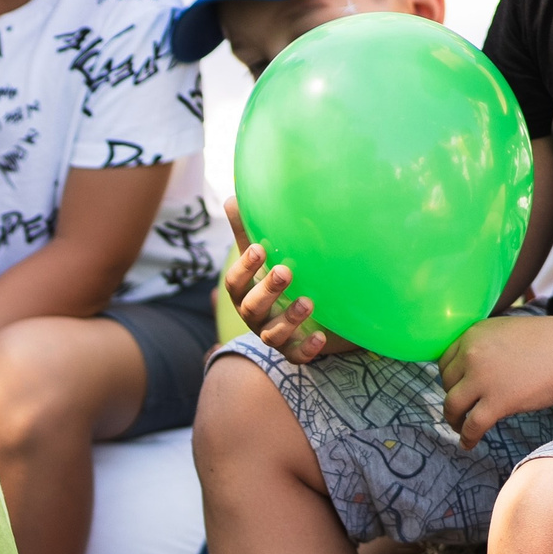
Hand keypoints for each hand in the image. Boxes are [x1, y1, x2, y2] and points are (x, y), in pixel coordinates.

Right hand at [221, 199, 348, 363]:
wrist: (300, 316)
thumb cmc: (276, 279)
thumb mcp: (263, 257)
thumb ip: (247, 232)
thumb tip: (232, 197)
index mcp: (245, 293)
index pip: (235, 283)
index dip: (245, 268)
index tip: (260, 249)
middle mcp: (254, 316)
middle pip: (251, 308)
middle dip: (268, 290)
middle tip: (286, 271)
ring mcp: (272, 335)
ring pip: (272, 334)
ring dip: (288, 318)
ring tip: (308, 301)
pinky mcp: (292, 350)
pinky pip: (295, 356)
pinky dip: (306, 349)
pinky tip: (321, 337)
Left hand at [437, 315, 552, 448]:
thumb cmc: (546, 342)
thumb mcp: (504, 331)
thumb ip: (483, 345)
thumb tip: (468, 368)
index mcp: (472, 335)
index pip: (445, 362)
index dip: (448, 379)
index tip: (454, 389)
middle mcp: (471, 355)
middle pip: (446, 384)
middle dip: (452, 397)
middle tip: (460, 409)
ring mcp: (482, 379)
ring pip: (452, 406)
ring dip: (453, 420)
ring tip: (459, 428)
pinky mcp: (497, 402)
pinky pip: (472, 425)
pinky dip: (467, 437)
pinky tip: (468, 444)